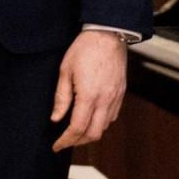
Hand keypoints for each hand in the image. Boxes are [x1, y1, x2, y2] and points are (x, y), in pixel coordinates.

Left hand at [50, 30, 127, 149]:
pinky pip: (113, 115)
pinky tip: (92, 117)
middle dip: (78, 142)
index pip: (77, 128)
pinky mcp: (121, 91)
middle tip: (66, 141)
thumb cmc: (85, 48)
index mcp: (89, 95)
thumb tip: (56, 118)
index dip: (66, 140)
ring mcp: (115, 96)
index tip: (57, 145)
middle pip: (93, 134)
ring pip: (104, 126)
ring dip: (90, 132)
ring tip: (78, 130)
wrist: (109, 33)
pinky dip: (102, 122)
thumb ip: (61, 97)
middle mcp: (105, 99)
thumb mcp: (65, 71)